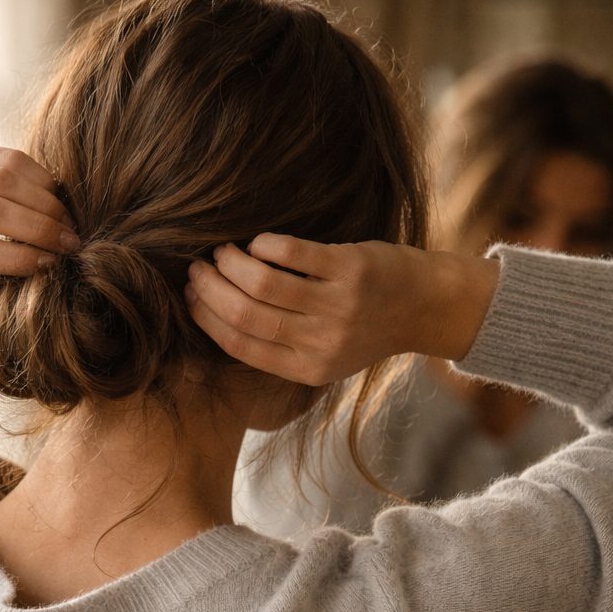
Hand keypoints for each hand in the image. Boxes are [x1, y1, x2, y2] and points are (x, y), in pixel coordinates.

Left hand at [0, 145, 78, 296]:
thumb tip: (40, 279)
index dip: (18, 258)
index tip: (51, 264)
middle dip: (37, 228)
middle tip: (69, 242)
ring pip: (2, 180)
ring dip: (44, 203)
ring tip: (67, 222)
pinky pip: (11, 159)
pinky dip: (41, 179)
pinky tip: (57, 199)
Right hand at [184, 237, 498, 385]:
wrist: (424, 306)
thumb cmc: (364, 327)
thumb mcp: (324, 354)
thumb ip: (279, 346)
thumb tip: (215, 317)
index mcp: (306, 369)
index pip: (239, 345)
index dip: (205, 318)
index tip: (188, 296)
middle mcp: (321, 342)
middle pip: (245, 315)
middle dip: (211, 288)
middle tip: (196, 267)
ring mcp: (338, 306)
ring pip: (263, 283)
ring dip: (232, 262)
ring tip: (223, 250)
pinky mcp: (352, 270)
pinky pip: (293, 253)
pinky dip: (266, 244)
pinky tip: (258, 241)